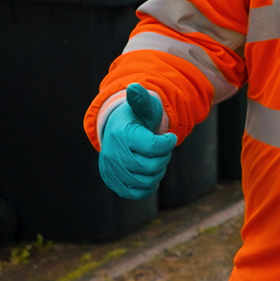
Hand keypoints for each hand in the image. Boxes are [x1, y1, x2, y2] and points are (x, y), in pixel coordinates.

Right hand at [99, 83, 177, 198]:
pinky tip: (149, 173)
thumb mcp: (143, 107)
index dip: (167, 142)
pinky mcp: (114, 184)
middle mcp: (113, 154)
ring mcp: (111, 171)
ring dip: (158, 172)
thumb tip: (134, 87)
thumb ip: (142, 99)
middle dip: (163, 157)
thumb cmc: (137, 119)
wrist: (119, 133)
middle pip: (152, 166)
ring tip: (154, 160)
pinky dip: (148, 186)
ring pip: (146, 181)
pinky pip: (137, 193)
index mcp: (122, 134)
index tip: (168, 136)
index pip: (155, 146)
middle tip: (161, 150)